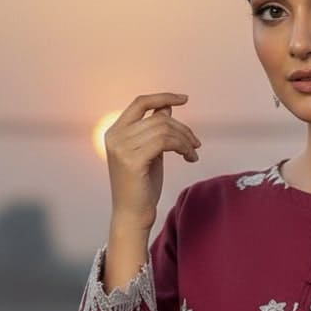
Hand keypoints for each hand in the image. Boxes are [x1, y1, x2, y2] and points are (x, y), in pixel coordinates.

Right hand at [104, 92, 201, 230]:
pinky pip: (166, 142)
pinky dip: (183, 148)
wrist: (133, 214)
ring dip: (185, 140)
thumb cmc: (142, 186)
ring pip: (165, 129)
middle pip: (159, 118)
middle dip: (183, 129)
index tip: (184, 98)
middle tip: (196, 144)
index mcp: (116, 131)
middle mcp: (115, 136)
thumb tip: (166, 108)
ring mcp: (121, 147)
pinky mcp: (132, 160)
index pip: (140, 103)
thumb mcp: (150, 152)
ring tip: (192, 154)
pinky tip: (189, 158)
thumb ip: (154, 130)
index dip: (163, 97)